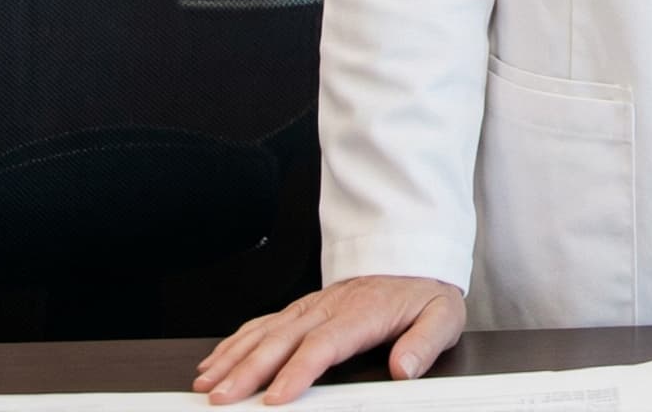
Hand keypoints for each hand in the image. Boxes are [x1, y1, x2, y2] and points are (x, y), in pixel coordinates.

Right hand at [194, 275, 464, 405]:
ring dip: (234, 357)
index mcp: (364, 312)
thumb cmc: (425, 290)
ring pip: (266, 331)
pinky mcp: (303, 307)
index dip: (298, 370)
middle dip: (249, 369)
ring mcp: (313, 305)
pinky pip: (264, 322)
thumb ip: (425, 342)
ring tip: (208, 383)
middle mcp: (331, 306)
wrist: (415, 253)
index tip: (275, 396)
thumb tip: (404, 368)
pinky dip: (237, 341)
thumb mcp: (443, 314)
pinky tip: (217, 359)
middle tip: (222, 397)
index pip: (325, 343)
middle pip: (284, 339)